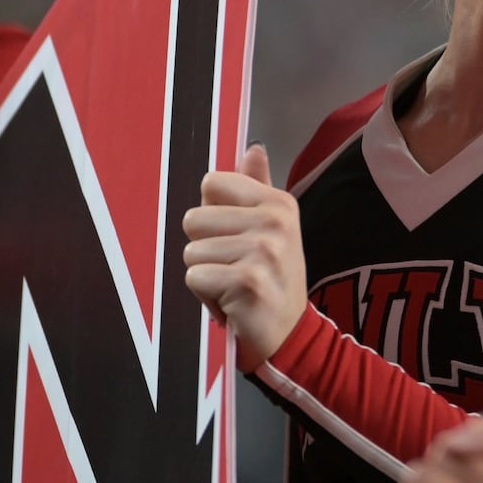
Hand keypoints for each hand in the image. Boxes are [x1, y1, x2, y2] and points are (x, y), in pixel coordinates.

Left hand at [182, 143, 306, 370]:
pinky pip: (193, 277)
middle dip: (206, 248)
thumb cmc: (273, 278)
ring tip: (234, 285)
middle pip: (194, 219)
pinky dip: (205, 296)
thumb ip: (258, 187)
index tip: (235, 235)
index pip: (212, 183)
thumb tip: (253, 149)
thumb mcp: (273, 227)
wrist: (291, 333)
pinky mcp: (247, 281)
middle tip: (235, 266)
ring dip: (206, 275)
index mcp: (278, 202)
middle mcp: (275, 220)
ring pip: (191, 251)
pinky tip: (232, 301)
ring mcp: (263, 250)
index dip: (212, 213)